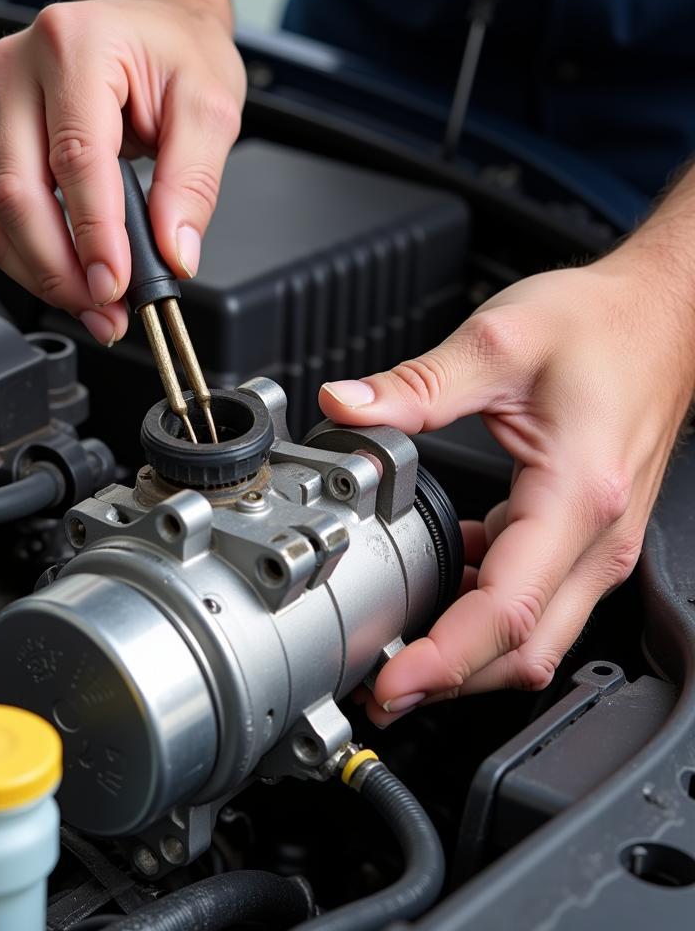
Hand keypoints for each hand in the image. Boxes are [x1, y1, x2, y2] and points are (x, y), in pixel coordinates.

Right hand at [0, 0, 245, 343]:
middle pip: (17, 193)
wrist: (146, 24)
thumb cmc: (174, 50)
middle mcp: (17, 72)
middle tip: (106, 311)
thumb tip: (173, 252)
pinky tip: (69, 281)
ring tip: (94, 308)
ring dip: (40, 274)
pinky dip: (29, 260)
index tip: (117, 285)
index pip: (75, 158)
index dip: (94, 233)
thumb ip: (194, 183)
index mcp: (73, 46)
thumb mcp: (210, 106)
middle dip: (60, 269)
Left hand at [320, 246, 694, 725]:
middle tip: (381, 690)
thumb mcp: (498, 343)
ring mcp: (599, 544)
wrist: (662, 316)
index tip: (392, 683)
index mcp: (576, 495)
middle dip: (450, 681)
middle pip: (524, 649)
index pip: (506, 611)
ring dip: (468, 656)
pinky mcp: (587, 537)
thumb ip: (414, 386)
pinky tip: (444, 589)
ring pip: (535, 636)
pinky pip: (537, 601)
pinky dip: (487, 615)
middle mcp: (598, 537)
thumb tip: (344, 408)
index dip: (443, 659)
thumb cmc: (602, 327)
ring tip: (400, 651)